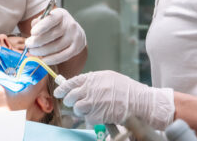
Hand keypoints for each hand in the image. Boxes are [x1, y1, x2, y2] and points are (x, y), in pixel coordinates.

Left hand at [25, 7, 85, 64]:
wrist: (75, 32)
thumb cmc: (57, 25)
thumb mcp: (49, 18)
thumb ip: (40, 21)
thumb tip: (34, 25)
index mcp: (61, 15)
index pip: (51, 20)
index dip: (42, 26)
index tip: (32, 33)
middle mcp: (70, 25)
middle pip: (52, 35)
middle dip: (37, 41)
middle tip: (28, 45)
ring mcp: (75, 37)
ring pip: (56, 47)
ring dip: (42, 51)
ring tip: (32, 52)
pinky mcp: (77, 48)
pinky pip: (63, 56)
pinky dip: (51, 60)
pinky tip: (43, 60)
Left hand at [54, 70, 174, 129]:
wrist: (138, 100)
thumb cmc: (125, 88)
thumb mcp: (108, 77)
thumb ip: (93, 80)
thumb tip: (79, 84)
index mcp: (93, 78)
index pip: (71, 82)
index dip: (62, 88)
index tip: (58, 92)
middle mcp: (91, 90)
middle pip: (71, 97)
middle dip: (70, 101)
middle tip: (74, 102)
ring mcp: (94, 103)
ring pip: (77, 109)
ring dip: (81, 110)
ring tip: (90, 108)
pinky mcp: (98, 115)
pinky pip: (88, 118)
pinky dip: (91, 118)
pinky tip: (99, 114)